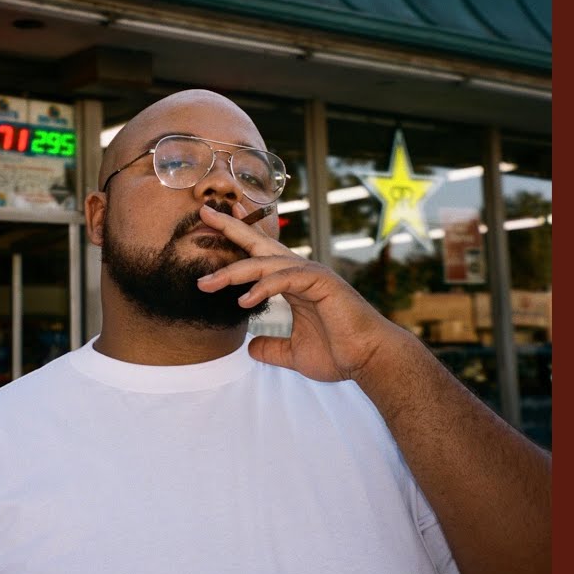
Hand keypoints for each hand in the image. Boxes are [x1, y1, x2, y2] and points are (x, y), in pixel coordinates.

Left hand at [195, 203, 410, 382]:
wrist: (370, 360)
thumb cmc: (340, 354)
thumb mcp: (294, 353)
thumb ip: (272, 348)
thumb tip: (250, 348)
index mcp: (294, 283)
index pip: (260, 256)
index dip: (238, 238)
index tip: (214, 222)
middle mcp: (301, 272)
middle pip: (260, 245)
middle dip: (231, 229)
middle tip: (204, 213)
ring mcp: (311, 275)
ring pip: (266, 264)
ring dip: (234, 272)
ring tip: (207, 283)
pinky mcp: (321, 283)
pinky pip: (285, 279)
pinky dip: (263, 287)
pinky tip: (245, 300)